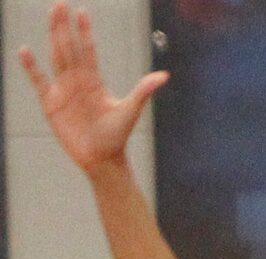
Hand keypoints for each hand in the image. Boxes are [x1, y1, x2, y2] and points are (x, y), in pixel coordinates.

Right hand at [20, 3, 167, 172]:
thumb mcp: (130, 111)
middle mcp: (77, 81)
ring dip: (53, 37)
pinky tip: (24, 51)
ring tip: (50, 16)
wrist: (102, 160)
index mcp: (94, 81)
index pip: (88, 50)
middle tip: (60, 4)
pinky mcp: (51, 103)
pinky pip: (39, 81)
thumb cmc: (116, 137)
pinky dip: (31, 67)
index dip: (85, 32)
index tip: (82, 12)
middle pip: (69, 47)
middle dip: (65, 26)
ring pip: (56, 57)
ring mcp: (63, 90)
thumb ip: (143, 91)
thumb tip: (164, 76)